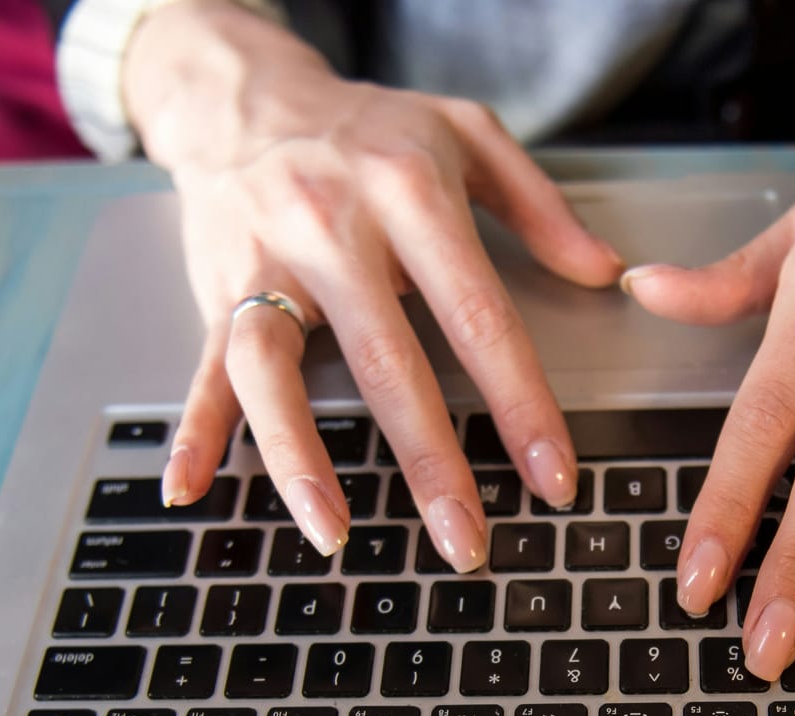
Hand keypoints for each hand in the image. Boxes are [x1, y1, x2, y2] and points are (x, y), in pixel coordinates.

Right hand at [125, 0, 622, 566]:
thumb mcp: (467, 136)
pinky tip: (190, 487)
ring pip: (277, 372)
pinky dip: (193, 430)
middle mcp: (332, 228)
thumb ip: (541, 205)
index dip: (520, 403)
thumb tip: (604, 271)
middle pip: (387, 363)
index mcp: (409, 193)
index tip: (552, 477)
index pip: (477, 315)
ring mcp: (266, 262)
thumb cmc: (367, 127)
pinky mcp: (216, 288)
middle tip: (466, 542)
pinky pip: (203, 367)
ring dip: (303, 460)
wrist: (246, 95)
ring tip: (334, 531)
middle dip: (430, 463)